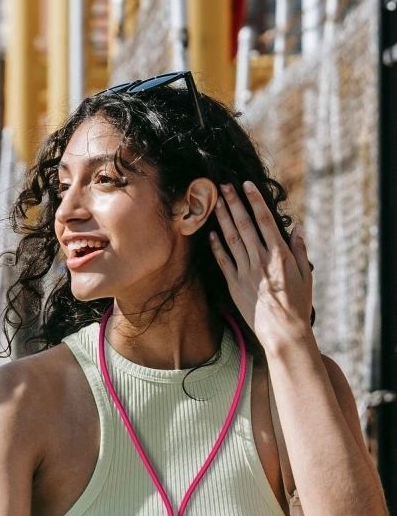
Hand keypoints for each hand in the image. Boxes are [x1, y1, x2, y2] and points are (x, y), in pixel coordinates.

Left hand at [209, 181, 313, 349]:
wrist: (283, 330)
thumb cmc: (298, 303)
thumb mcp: (304, 274)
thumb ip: (299, 249)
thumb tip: (296, 227)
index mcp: (279, 254)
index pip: (265, 220)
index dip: (254, 201)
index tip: (246, 185)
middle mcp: (261, 259)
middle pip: (244, 225)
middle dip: (232, 203)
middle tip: (222, 186)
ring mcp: (246, 272)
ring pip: (231, 239)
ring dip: (222, 219)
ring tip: (213, 202)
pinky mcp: (234, 285)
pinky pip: (223, 261)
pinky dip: (216, 246)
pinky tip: (210, 233)